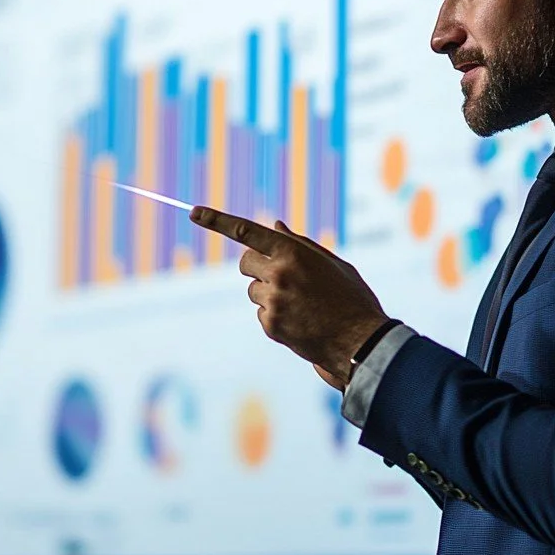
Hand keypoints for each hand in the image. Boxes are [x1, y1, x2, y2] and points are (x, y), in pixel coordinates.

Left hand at [189, 206, 389, 381]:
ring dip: (269, 293)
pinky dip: (275, 315)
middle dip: (258, 266)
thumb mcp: (331, 263)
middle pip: (246, 262)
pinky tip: (300, 320)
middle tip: (280, 276)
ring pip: (253, 290)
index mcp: (294, 252)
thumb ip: (299, 244)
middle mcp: (278, 273)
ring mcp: (272, 300)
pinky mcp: (270, 324)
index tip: (194, 213)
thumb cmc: (350, 297)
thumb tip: (274, 225)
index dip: (216, 220)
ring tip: (300, 304)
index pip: (246, 231)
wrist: (360, 341)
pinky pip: (262, 312)